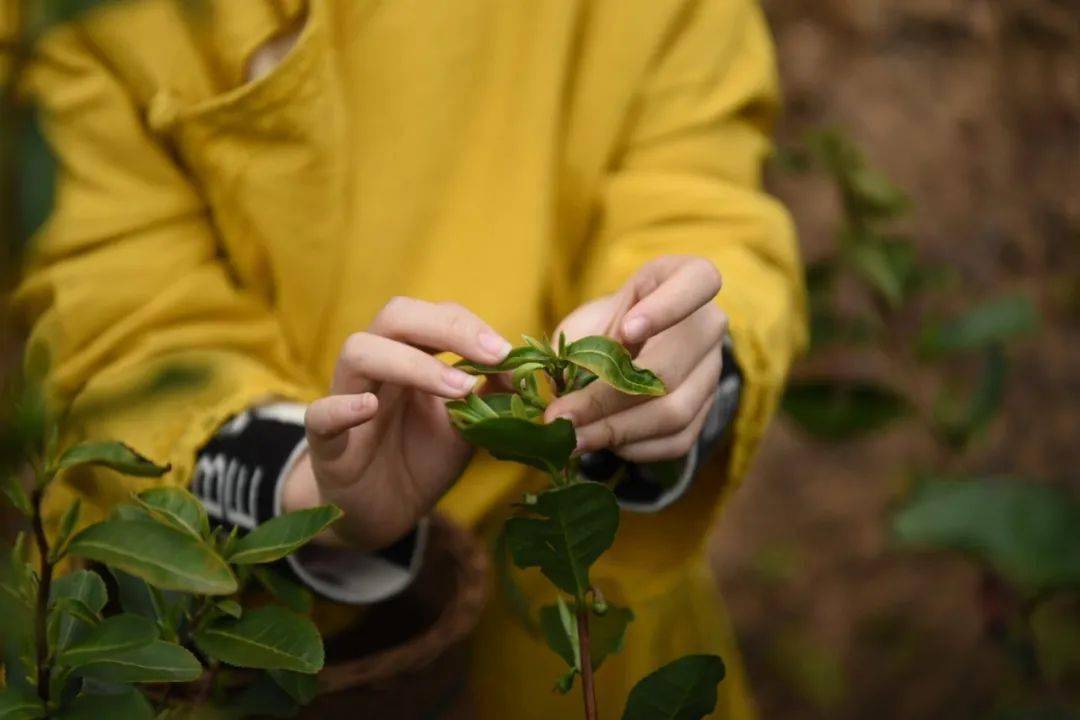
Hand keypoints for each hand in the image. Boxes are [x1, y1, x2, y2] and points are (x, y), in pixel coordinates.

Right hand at [282, 297, 511, 550]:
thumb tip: (519, 370)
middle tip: (490, 353)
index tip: (506, 351)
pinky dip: (343, 407)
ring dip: (413, 363)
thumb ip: (490, 395)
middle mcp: (376, 366)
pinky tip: (369, 407)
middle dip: (447, 327)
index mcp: (410, 355)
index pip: (434, 316)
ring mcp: (346, 397)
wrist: (385, 512)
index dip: (470, 326)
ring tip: (458, 389)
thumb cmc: (423, 456)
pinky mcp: (326, 442)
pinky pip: (321, 414)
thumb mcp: (466, 424)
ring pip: (360, 351)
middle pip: (397, 316)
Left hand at [545, 256, 726, 462]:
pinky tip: (602, 445)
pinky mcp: (705, 411)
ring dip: (615, 431)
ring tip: (571, 439)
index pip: (699, 281)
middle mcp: (708, 324)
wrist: (625, 352)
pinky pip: (676, 440)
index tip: (626, 331)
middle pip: (670, 368)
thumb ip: (571, 347)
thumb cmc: (602, 329)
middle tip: (561, 417)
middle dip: (607, 399)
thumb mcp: (585, 322)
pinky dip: (634, 447)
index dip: (667, 307)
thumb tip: (531, 380)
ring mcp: (712, 371)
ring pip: (674, 412)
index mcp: (683, 279)